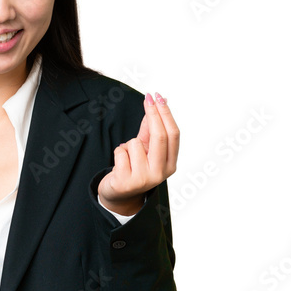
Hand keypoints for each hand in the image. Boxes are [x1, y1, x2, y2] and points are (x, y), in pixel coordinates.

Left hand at [98, 92, 179, 213]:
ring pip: (135, 143)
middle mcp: (160, 174)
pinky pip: (120, 152)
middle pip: (160, 136)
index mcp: (170, 165)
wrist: (118, 194)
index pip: (173, 135)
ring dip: (128, 145)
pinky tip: (120, 164)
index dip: (166, 113)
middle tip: (148, 98)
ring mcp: (143, 179)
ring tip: (128, 157)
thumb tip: (159, 101)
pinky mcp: (126, 182)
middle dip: (153, 113)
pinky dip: (118, 153)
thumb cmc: (134, 167)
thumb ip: (151, 128)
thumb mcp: (146, 148)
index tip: (158, 96)